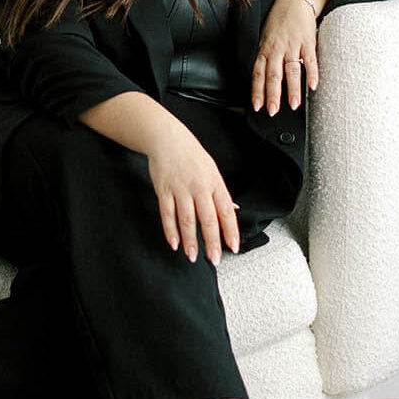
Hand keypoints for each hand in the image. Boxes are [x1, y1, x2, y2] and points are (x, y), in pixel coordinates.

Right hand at [147, 128, 239, 265]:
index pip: (226, 211)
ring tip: (192, 257)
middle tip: (214, 259)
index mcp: (215, 183)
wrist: (167, 138)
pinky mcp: (164, 190)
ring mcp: (180, 189)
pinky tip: (174, 243)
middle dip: (211, 242)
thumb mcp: (212, 170)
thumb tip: (233, 210)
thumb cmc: (191, 154)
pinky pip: (167, 214)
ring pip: (186, 219)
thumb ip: (221, 193)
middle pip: (207, 219)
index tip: (233, 247)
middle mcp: (199, 187)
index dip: (231, 231)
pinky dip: (170, 230)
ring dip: (190, 241)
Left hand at [251, 0, 320, 114]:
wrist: (294, 1)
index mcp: (265, 50)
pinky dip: (312, 73)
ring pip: (291, 70)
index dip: (257, 91)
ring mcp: (293, 46)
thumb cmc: (279, 23)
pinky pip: (310, 60)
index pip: (258, 74)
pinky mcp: (308, 42)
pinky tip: (313, 85)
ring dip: (292, 89)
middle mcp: (277, 49)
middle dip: (273, 95)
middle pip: (273, 75)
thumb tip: (263, 82)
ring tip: (294, 104)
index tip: (257, 106)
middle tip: (273, 110)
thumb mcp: (266, 39)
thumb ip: (266, 59)